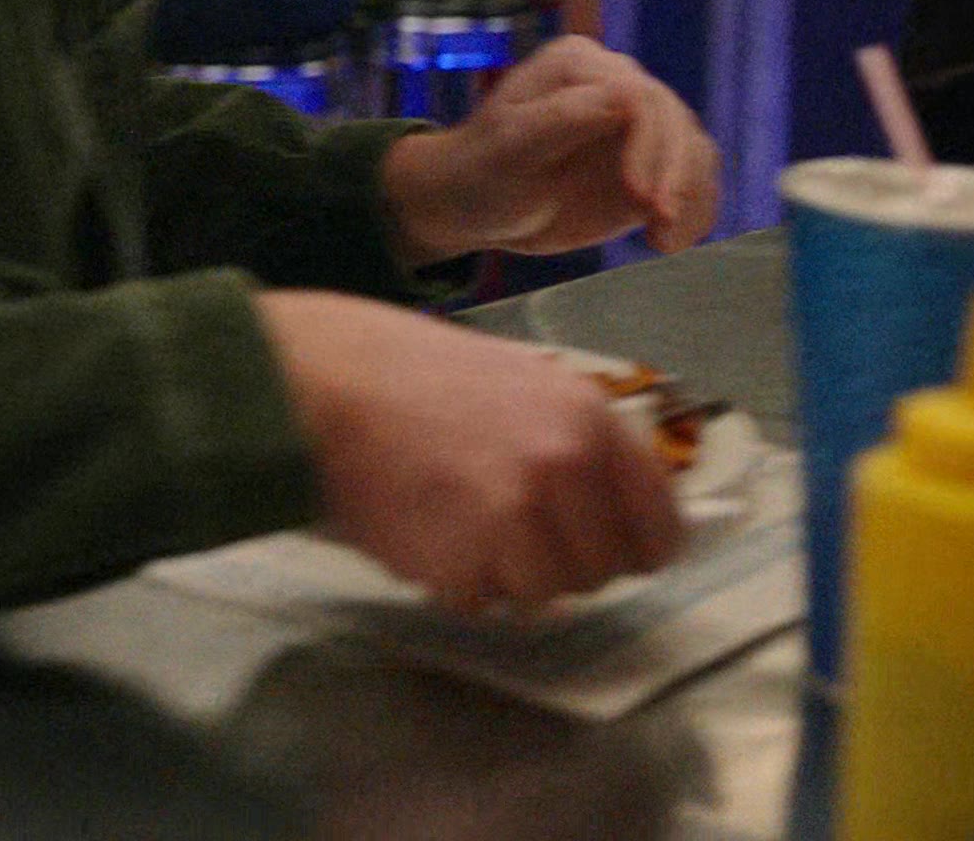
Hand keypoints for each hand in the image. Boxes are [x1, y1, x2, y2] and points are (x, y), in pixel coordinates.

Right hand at [256, 290, 684, 613]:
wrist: (312, 383)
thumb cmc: (403, 372)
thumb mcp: (516, 378)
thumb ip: (573, 438)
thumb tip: (615, 509)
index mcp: (588, 418)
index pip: (660, 526)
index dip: (632, 545)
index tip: (601, 546)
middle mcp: (566, 469)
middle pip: (603, 571)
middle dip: (559, 560)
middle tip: (504, 526)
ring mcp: (517, 519)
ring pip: (547, 595)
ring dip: (505, 575)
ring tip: (455, 524)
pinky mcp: (465, 562)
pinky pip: (482, 601)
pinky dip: (454, 581)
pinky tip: (421, 531)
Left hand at [384, 36, 718, 260]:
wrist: (475, 207)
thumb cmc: (481, 173)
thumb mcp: (510, 148)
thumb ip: (562, 119)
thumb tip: (625, 95)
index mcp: (578, 65)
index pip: (639, 96)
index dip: (650, 145)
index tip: (641, 198)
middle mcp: (616, 83)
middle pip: (674, 120)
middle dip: (676, 173)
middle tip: (661, 220)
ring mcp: (637, 123)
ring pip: (692, 148)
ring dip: (691, 195)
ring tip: (664, 241)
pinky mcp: (650, 162)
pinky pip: (693, 179)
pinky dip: (694, 211)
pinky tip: (670, 242)